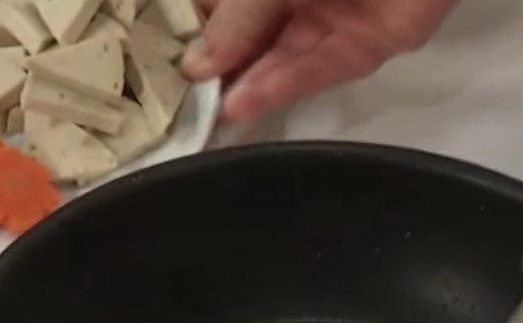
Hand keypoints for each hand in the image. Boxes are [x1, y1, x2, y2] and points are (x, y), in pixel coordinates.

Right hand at [183, 0, 455, 120]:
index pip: (219, 8)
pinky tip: (244, 105)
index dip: (193, 35)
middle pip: (247, 39)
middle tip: (184, 103)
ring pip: (278, 61)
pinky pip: (313, 72)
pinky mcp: (358, 50)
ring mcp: (326, 21)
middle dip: (218, 70)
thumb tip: (199, 65)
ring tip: (212, 112)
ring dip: (245, 86)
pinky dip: (279, 88)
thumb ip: (238, 16)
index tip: (163, 67)